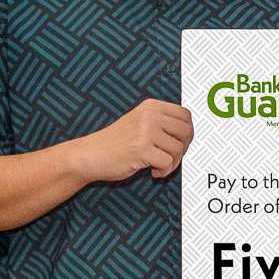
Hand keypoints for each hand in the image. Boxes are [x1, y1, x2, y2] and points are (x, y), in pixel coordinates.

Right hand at [75, 98, 193, 181]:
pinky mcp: (141, 150)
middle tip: (171, 156)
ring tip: (159, 165)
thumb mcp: (139, 122)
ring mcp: (145, 132)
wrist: (90, 154)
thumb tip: (187, 132)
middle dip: (183, 148)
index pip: (185, 115)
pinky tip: (153, 171)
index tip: (180, 143)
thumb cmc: (114, 142)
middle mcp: (149, 116)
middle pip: (186, 131)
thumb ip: (160, 122)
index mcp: (150, 107)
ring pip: (178, 149)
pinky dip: (164, 171)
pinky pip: (168, 163)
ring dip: (172, 163)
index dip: (187, 132)